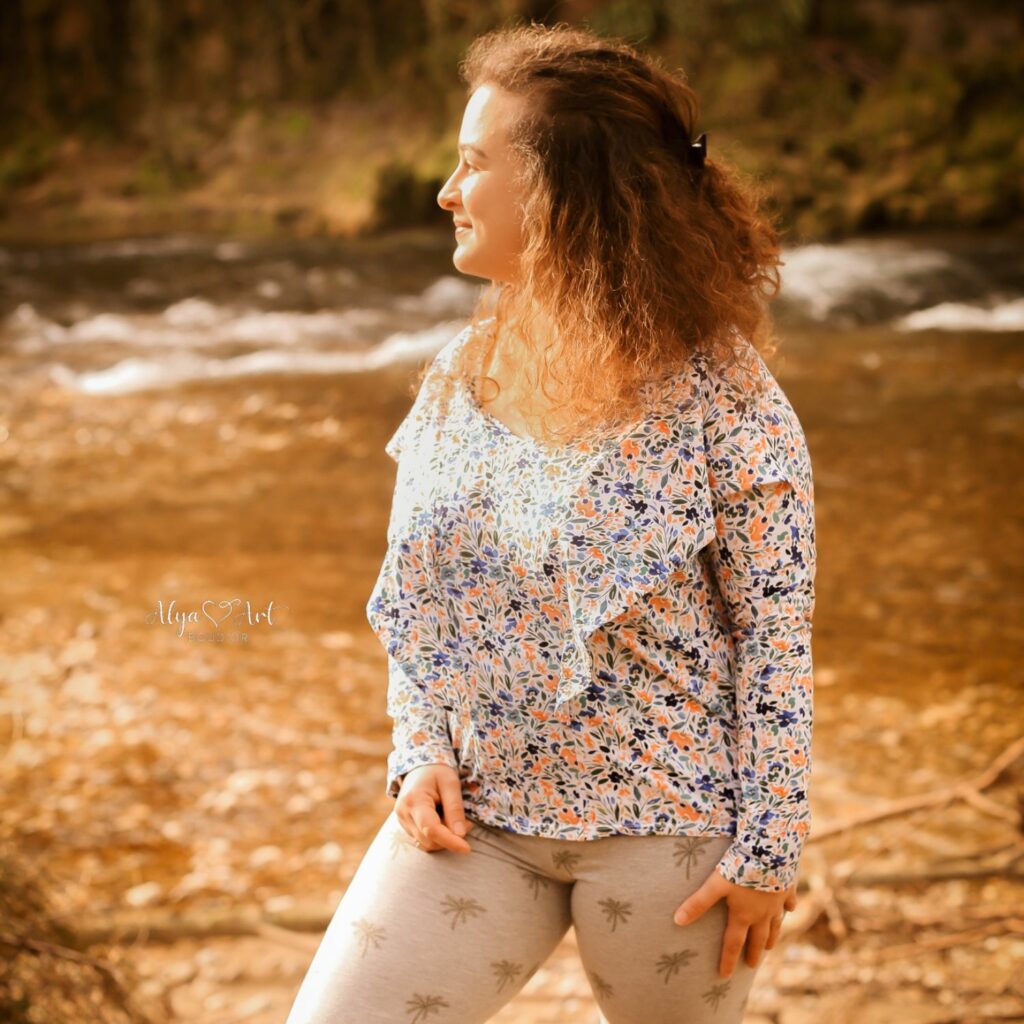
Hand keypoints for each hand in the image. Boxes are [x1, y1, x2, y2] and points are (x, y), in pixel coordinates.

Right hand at [395, 764, 471, 854]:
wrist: (419, 767)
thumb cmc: (437, 771)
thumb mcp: (450, 783)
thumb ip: (455, 808)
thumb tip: (461, 834)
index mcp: (414, 800)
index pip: (431, 829)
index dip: (449, 841)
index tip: (466, 848)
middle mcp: (403, 814)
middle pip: (429, 840)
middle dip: (450, 837)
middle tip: (466, 821)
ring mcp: (402, 821)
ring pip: (426, 843)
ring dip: (444, 838)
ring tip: (452, 817)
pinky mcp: (405, 826)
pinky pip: (423, 840)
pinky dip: (437, 836)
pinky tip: (442, 820)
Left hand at [674, 869, 797, 977]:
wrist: (770, 850)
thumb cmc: (740, 867)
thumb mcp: (715, 884)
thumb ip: (698, 902)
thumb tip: (677, 920)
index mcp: (743, 914)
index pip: (733, 943)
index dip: (727, 960)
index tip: (724, 976)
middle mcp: (763, 913)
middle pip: (757, 938)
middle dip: (754, 953)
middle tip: (751, 965)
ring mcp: (778, 902)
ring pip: (775, 924)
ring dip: (772, 936)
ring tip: (769, 946)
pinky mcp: (788, 888)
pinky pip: (789, 901)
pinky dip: (789, 908)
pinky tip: (790, 909)